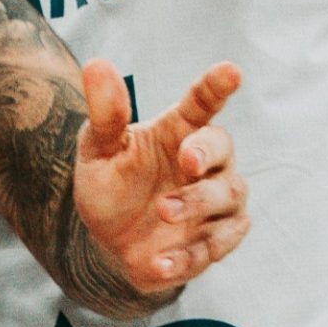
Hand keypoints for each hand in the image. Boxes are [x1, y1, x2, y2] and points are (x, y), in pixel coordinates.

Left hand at [71, 60, 248, 298]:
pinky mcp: (217, 239)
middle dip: (207, 152)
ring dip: (197, 204)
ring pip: (228, 196)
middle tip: (186, 161)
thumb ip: (105, 114)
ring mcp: (216, 202)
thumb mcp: (97, 151)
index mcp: (178, 131)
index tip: (231, 71)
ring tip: (161, 212)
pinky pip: (217, 245)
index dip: (218, 86)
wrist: (110, 244)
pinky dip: (189, 255)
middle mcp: (205, 162)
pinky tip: (159, 262)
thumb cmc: (109, 187)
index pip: (203, 102)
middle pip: (223, 147)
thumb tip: (96, 65)